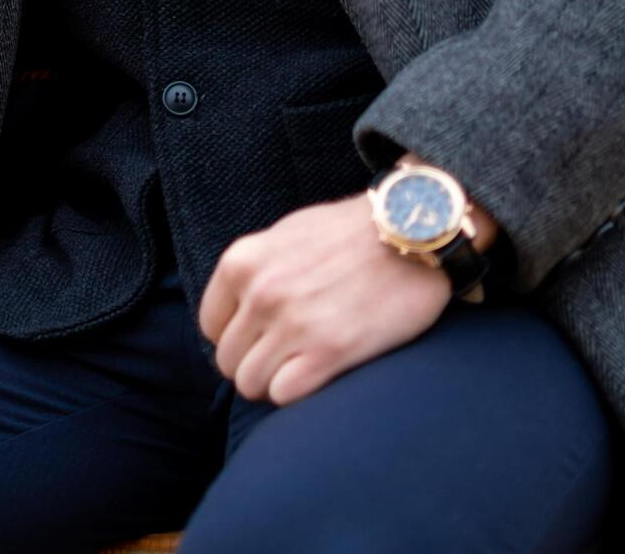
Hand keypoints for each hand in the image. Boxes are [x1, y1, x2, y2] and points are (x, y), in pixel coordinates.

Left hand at [196, 193, 449, 406]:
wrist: (413, 230)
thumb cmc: (353, 233)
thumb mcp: (287, 235)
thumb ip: (257, 270)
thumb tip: (240, 309)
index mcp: (242, 262)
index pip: (211, 326)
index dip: (236, 338)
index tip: (261, 339)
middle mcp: (260, 293)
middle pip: (228, 361)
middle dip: (254, 365)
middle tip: (287, 358)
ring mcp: (293, 323)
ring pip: (251, 384)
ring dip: (274, 383)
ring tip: (303, 367)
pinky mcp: (329, 351)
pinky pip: (284, 395)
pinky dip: (297, 392)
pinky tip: (320, 374)